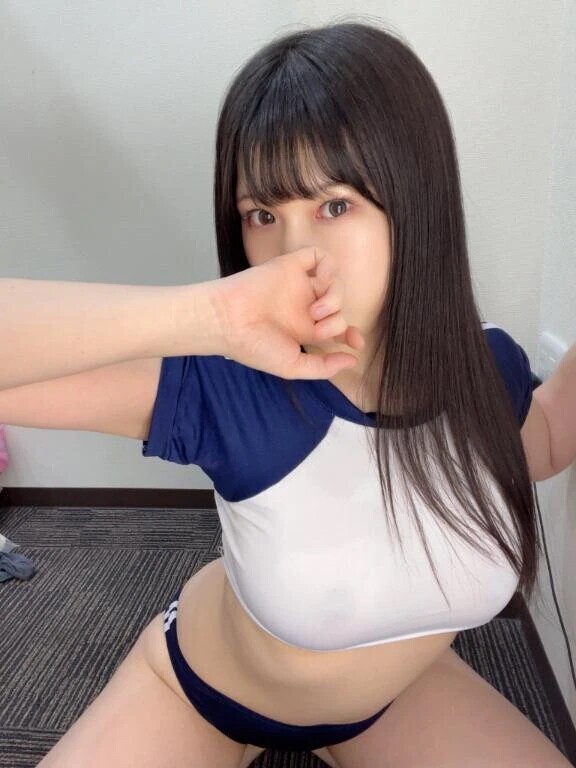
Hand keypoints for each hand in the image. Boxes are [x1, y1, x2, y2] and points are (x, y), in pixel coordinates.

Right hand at [213, 247, 364, 378]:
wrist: (228, 321)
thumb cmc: (254, 347)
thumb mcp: (293, 366)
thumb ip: (324, 367)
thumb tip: (353, 360)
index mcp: (303, 330)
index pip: (337, 328)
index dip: (351, 334)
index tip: (356, 343)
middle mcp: (303, 306)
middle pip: (339, 308)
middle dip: (338, 322)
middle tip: (318, 329)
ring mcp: (297, 285)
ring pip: (334, 284)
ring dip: (335, 299)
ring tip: (316, 310)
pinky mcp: (290, 266)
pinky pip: (320, 257)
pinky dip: (329, 267)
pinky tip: (321, 282)